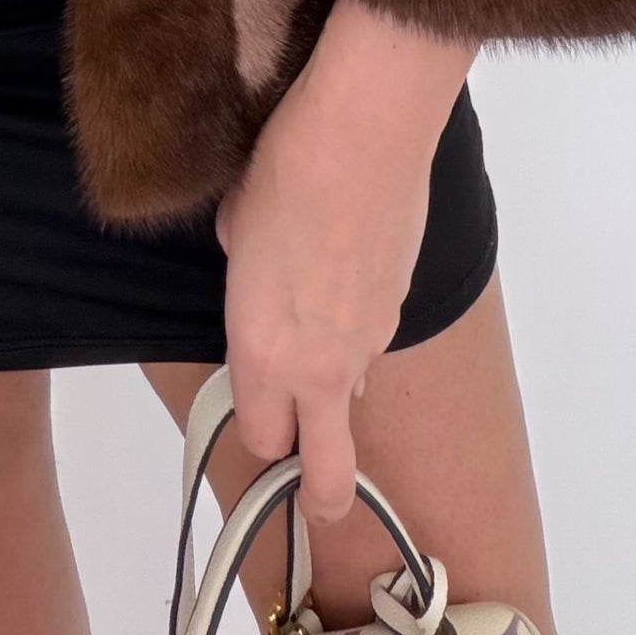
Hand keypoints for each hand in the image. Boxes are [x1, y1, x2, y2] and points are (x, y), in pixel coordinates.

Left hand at [214, 0, 477, 523]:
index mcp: (264, 355)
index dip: (257, 431)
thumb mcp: (235, 232)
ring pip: (350, 398)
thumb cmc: (282, 173)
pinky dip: (358, 329)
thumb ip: (245, 281)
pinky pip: (371, 343)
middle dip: (319, 499)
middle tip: (315, 502)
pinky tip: (347, 273)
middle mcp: (319, 367)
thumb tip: (261, 277)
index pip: (260, 440)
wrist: (363, 132)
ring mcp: (368, 342)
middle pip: (327, 476)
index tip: (254, 417)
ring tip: (319, 326)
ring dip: (334, 386)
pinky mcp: (400, 307)